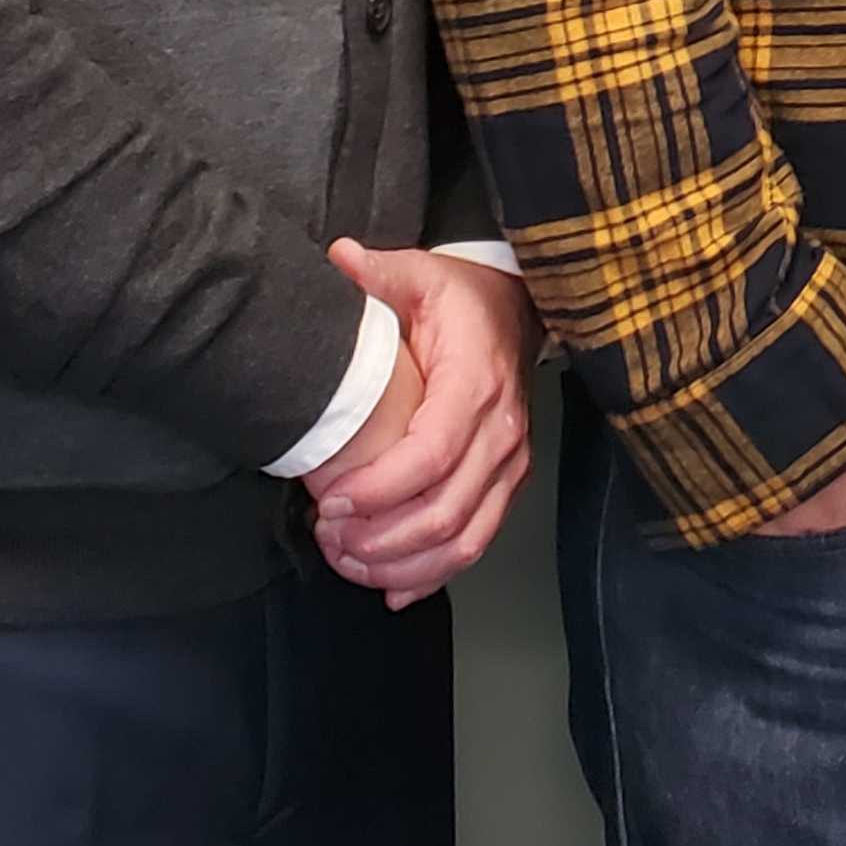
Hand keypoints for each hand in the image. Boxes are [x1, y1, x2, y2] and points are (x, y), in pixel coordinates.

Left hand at [308, 243, 539, 606]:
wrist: (518, 311)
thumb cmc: (462, 299)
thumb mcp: (420, 273)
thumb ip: (376, 273)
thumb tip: (337, 257)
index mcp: (476, 382)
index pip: (431, 454)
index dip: (379, 489)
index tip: (328, 501)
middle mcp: (503, 431)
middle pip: (445, 512)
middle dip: (379, 539)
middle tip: (327, 537)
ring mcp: (511, 463)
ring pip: (463, 540)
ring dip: (401, 565)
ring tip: (348, 561)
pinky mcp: (509, 484)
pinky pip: (477, 543)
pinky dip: (433, 576)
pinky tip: (391, 589)